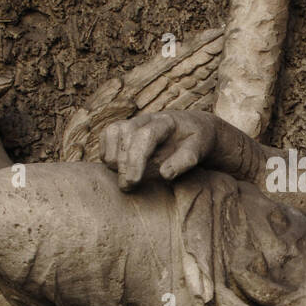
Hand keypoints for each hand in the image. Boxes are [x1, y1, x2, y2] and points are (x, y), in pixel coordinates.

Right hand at [101, 111, 218, 189]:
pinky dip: (106, 150)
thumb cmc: (197, 140)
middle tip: (127, 187)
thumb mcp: (199, 150)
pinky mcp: (126, 128)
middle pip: (126, 134)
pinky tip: (114, 167)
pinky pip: (108, 134)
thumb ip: (185, 161)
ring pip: (113, 131)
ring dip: (112, 156)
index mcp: (167, 121)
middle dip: (123, 163)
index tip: (133, 181)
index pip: (146, 135)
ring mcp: (136, 121)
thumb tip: (164, 173)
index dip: (136, 159)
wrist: (195, 128)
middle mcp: (148, 118)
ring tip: (121, 176)